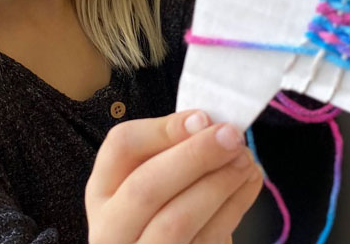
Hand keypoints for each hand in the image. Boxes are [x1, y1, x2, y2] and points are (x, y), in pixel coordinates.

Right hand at [85, 109, 262, 243]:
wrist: (173, 243)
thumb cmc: (162, 207)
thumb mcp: (153, 176)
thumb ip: (171, 151)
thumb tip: (206, 123)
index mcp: (102, 191)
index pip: (120, 148)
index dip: (163, 130)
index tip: (203, 118)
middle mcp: (111, 227)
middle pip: (145, 188)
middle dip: (194, 156)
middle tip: (231, 137)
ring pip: (176, 220)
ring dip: (218, 183)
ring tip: (245, 161)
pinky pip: (205, 240)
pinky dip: (233, 207)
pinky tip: (247, 184)